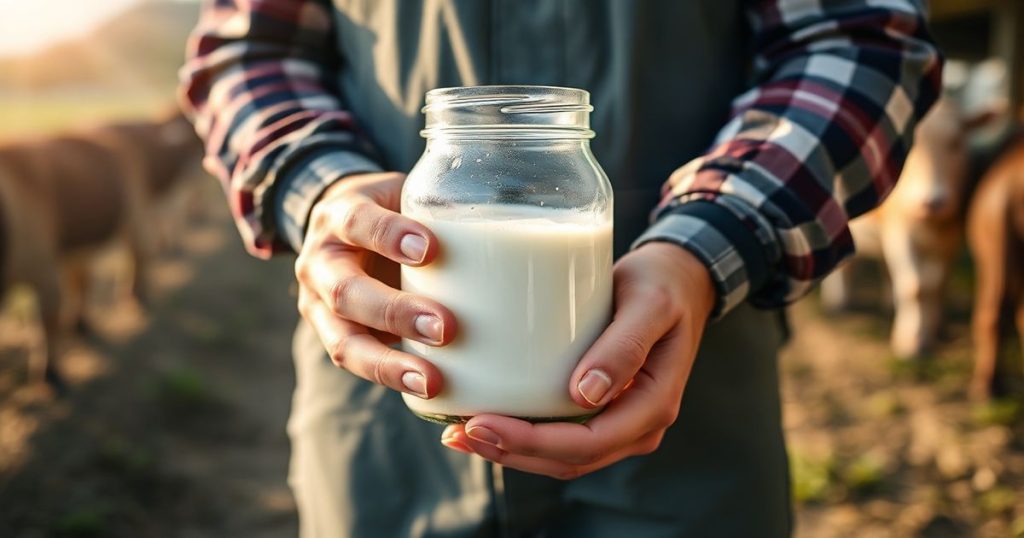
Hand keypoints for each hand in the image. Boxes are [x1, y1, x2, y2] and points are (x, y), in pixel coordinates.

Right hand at [294, 172, 455, 397]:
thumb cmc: (390, 210)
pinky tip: (430, 390)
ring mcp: (319, 307)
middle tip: (445, 327)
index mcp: (338, 218)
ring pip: (344, 343)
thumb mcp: (403, 194)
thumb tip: (518, 220)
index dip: (388, 236)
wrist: (343, 229)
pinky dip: (392, 378)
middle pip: (346, 292)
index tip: (429, 249)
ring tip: (432, 381)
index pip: (357, 223)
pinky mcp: (334, 339)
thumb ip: (441, 206)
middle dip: (395, 313)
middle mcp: (319, 264)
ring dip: (389, 364)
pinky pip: (359, 364)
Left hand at [440, 242, 714, 478]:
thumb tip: (586, 395)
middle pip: (568, 459)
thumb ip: (624, 346)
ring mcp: (619, 422)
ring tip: (459, 434)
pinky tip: (485, 421)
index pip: (587, 441)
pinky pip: (560, 437)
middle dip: (510, 452)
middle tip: (457, 432)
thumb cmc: (663, 285)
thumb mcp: (649, 305)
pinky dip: (522, 437)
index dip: (531, 442)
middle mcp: (637, 425)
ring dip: (510, 451)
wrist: (680, 280)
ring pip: (560, 456)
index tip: (481, 421)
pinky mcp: (601, 410)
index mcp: (653, 405)